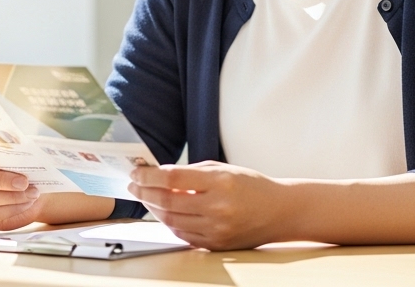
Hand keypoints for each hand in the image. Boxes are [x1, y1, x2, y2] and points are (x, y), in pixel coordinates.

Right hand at [0, 143, 43, 229]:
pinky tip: (27, 202)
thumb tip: (23, 147)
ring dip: (11, 196)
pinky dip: (13, 208)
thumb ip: (13, 151)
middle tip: (23, 181)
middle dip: (0, 180)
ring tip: (31, 193)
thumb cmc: (22, 169)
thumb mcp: (18, 156)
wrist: (31, 192)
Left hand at [128, 161, 289, 250]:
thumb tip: (158, 175)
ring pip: (172, 220)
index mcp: (220, 182)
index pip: (172, 178)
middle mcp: (218, 207)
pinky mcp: (217, 245)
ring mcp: (217, 229)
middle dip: (144, 192)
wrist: (281, 211)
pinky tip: (164, 213)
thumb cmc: (252, 186)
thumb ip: (191, 172)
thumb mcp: (223, 169)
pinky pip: (183, 235)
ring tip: (146, 198)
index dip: (149, 175)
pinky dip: (170, 223)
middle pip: (168, 201)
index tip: (136, 172)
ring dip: (153, 209)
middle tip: (134, 185)